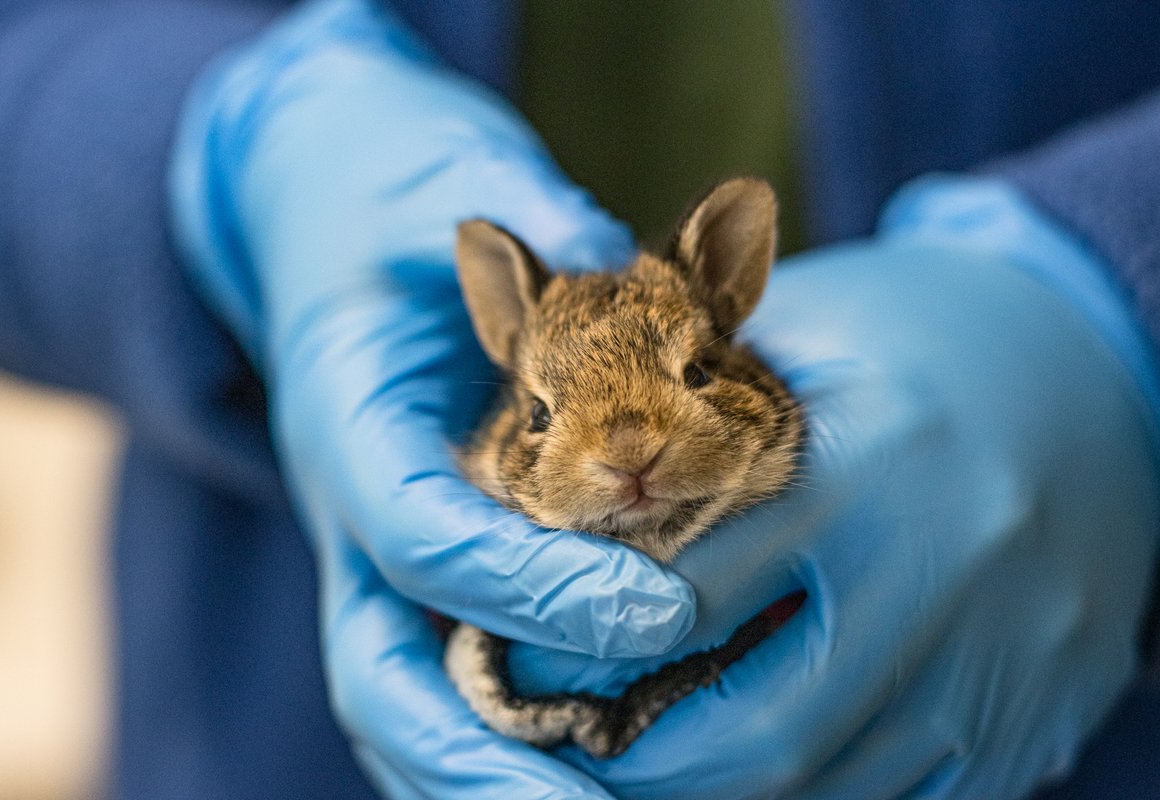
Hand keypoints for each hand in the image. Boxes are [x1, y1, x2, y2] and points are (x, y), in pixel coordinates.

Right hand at [169, 1, 695, 795]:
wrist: (315, 214)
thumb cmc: (381, 195)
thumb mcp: (443, 180)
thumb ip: (531, 224)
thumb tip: (642, 274)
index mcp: (349, 422)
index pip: (424, 533)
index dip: (534, 583)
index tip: (662, 611)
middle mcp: (353, 511)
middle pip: (383, 670)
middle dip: (481, 758)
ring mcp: (376, 553)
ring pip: (405, 699)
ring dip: (489, 778)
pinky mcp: (417, 567)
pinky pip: (444, 676)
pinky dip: (499, 745)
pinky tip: (595, 775)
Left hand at [508, 179, 1159, 798]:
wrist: (1094, 366)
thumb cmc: (910, 348)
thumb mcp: (798, 351)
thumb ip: (693, 434)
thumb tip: (569, 535)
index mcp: (862, 457)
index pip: (687, 591)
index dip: (591, 646)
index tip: (533, 667)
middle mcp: (944, 562)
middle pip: (761, 727)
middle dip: (646, 760)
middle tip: (579, 748)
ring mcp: (1006, 653)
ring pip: (835, 785)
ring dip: (727, 793)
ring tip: (656, 767)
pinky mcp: (1043, 707)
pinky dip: (826, 799)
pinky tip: (766, 774)